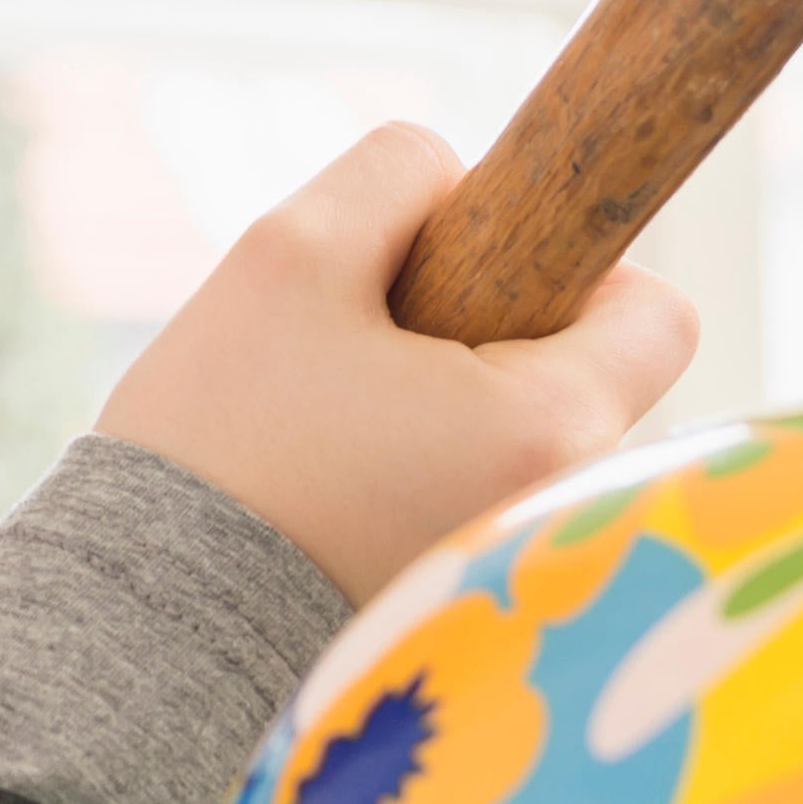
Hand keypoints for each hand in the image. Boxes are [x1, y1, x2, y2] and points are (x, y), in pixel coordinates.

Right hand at [95, 123, 699, 610]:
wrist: (142, 629)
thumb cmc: (218, 441)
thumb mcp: (289, 252)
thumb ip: (395, 174)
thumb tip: (454, 183)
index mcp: (546, 427)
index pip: (660, 315)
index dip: (580, 269)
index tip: (478, 279)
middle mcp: (562, 515)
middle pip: (592, 377)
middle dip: (502, 340)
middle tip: (374, 363)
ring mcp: (523, 578)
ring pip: (537, 443)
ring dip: (467, 413)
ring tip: (344, 435)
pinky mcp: (472, 617)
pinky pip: (493, 508)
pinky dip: (439, 481)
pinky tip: (344, 492)